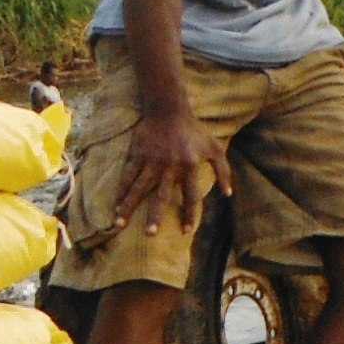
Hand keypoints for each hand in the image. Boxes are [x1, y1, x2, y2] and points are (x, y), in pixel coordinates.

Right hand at [111, 100, 227, 237]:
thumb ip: (224, 171)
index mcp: (190, 167)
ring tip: (119, 223)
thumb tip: (228, 194)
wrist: (169, 110)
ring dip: (129, 206)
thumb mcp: (215, 148)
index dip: (189, 214)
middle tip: (150, 234)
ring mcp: (151, 161)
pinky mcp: (138, 154)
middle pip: (162, 195)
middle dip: (155, 215)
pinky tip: (115, 205)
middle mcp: (170, 167)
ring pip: (139, 188)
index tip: (185, 231)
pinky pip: (128, 176)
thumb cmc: (194, 131)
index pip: (191, 196)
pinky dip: (121, 191)